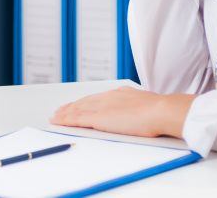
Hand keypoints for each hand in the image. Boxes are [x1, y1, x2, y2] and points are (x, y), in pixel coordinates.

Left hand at [50, 87, 194, 138]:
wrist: (160, 111)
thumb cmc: (160, 112)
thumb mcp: (147, 106)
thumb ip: (138, 108)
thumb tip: (141, 114)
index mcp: (120, 94)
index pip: (97, 98)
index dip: (85, 102)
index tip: (78, 105)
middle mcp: (108, 97)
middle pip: (84, 102)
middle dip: (71, 107)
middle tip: (60, 111)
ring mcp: (102, 107)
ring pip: (77, 109)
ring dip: (65, 113)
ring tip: (55, 117)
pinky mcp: (98, 118)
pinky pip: (77, 118)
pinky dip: (66, 120)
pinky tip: (58, 121)